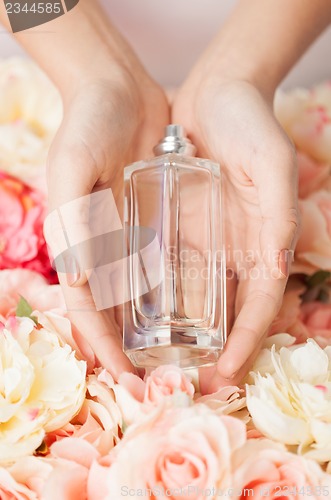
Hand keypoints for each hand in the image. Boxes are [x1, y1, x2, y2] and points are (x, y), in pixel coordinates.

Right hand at [46, 68, 168, 378]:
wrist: (117, 89)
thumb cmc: (86, 125)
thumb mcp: (71, 168)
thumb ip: (73, 222)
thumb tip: (80, 283)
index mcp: (77, 244)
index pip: (89, 309)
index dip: (104, 347)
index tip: (126, 380)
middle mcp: (103, 248)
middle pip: (114, 312)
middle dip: (129, 351)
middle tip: (155, 383)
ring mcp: (129, 236)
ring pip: (139, 295)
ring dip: (152, 330)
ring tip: (177, 360)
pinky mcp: (154, 220)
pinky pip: (163, 263)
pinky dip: (172, 291)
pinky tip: (193, 312)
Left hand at [172, 79, 298, 392]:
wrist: (215, 92)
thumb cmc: (249, 124)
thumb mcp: (272, 165)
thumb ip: (278, 216)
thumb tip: (275, 269)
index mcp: (264, 240)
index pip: (259, 302)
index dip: (247, 340)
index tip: (227, 373)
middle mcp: (236, 246)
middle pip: (229, 309)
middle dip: (217, 348)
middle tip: (193, 382)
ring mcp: (206, 237)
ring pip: (198, 294)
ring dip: (186, 329)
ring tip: (163, 361)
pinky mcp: (178, 223)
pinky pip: (169, 264)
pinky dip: (160, 292)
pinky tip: (141, 314)